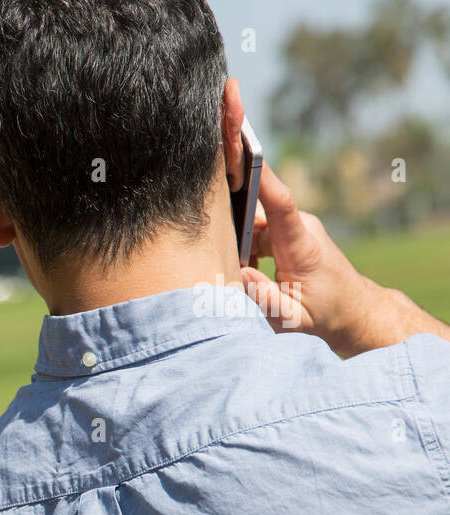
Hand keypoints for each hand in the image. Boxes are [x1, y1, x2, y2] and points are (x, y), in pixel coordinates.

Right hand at [239, 162, 377, 355]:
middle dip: (228, 210)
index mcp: (302, 247)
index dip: (262, 177)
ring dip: (233, 234)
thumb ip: (265, 301)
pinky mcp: (286, 232)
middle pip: (256, 209)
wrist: (352, 307)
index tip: (243, 153)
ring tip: (221, 256)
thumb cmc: (323, 313)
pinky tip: (236, 259)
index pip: (281, 203)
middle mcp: (299, 228)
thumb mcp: (292, 319)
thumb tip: (240, 275)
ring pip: (252, 220)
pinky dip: (241, 240)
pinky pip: (256, 228)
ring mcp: (293, 228)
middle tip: (203, 227)